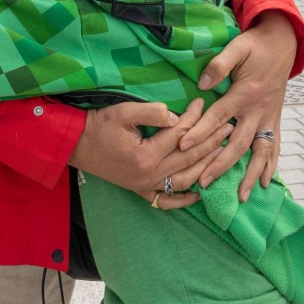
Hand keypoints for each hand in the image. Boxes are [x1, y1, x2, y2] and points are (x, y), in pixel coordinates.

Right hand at [69, 98, 234, 210]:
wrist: (75, 145)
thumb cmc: (98, 126)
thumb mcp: (122, 112)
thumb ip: (151, 113)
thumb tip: (177, 118)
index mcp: (145, 155)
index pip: (179, 135)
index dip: (194, 118)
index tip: (204, 103)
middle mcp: (149, 175)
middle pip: (188, 158)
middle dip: (211, 141)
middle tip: (228, 126)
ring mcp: (145, 186)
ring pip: (184, 179)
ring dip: (206, 166)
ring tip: (223, 152)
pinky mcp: (140, 191)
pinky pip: (167, 200)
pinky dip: (185, 199)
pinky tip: (200, 193)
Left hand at [180, 10, 295, 200]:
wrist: (283, 43)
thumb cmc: (255, 45)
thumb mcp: (237, 47)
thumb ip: (219, 65)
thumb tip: (202, 85)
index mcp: (246, 93)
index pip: (219, 117)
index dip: (200, 131)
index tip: (182, 146)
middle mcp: (259, 109)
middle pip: (238, 143)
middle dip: (220, 164)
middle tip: (203, 181)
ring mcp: (269, 116)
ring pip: (260, 151)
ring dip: (251, 175)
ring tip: (241, 196)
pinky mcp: (275, 118)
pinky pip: (275, 145)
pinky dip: (272, 165)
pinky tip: (267, 182)